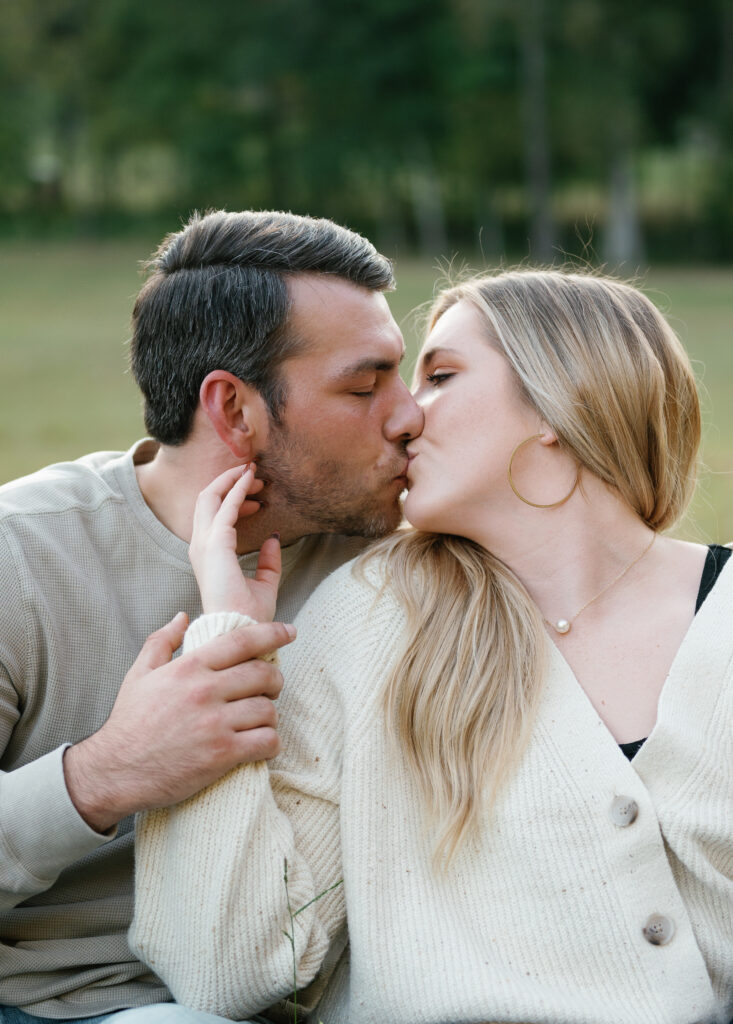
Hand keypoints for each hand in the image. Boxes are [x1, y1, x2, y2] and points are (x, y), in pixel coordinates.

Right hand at [63, 611, 295, 832]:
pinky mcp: (222, 754)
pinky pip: (266, 741)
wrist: (114, 771)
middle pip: (264, 674)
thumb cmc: (129, 722)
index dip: (273, 633)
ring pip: (268, 710)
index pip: (242, 640)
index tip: (290, 632)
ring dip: (270, 716)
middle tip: (270, 689)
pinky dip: (270, 743)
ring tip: (259, 721)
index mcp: (189, 667)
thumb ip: (162, 641)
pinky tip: (261, 745)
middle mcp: (205, 691)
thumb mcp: (139, 674)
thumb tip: (183, 616)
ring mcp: (215, 723)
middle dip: (275, 680)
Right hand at [189, 463, 280, 621]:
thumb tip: (273, 538)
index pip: (214, 516)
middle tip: (254, 475)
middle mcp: (201, 546)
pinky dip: (237, 489)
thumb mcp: (265, 584)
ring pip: (210, 497)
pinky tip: (249, 479)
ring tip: (254, 473)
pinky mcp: (216, 543)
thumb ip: (269, 562)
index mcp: (208, 556)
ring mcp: (204, 544)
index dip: (232, 499)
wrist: (242, 629)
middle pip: (207, 501)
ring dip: (232, 481)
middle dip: (229, 483)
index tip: (256, 495)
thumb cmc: (248, 615)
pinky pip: (225, 506)